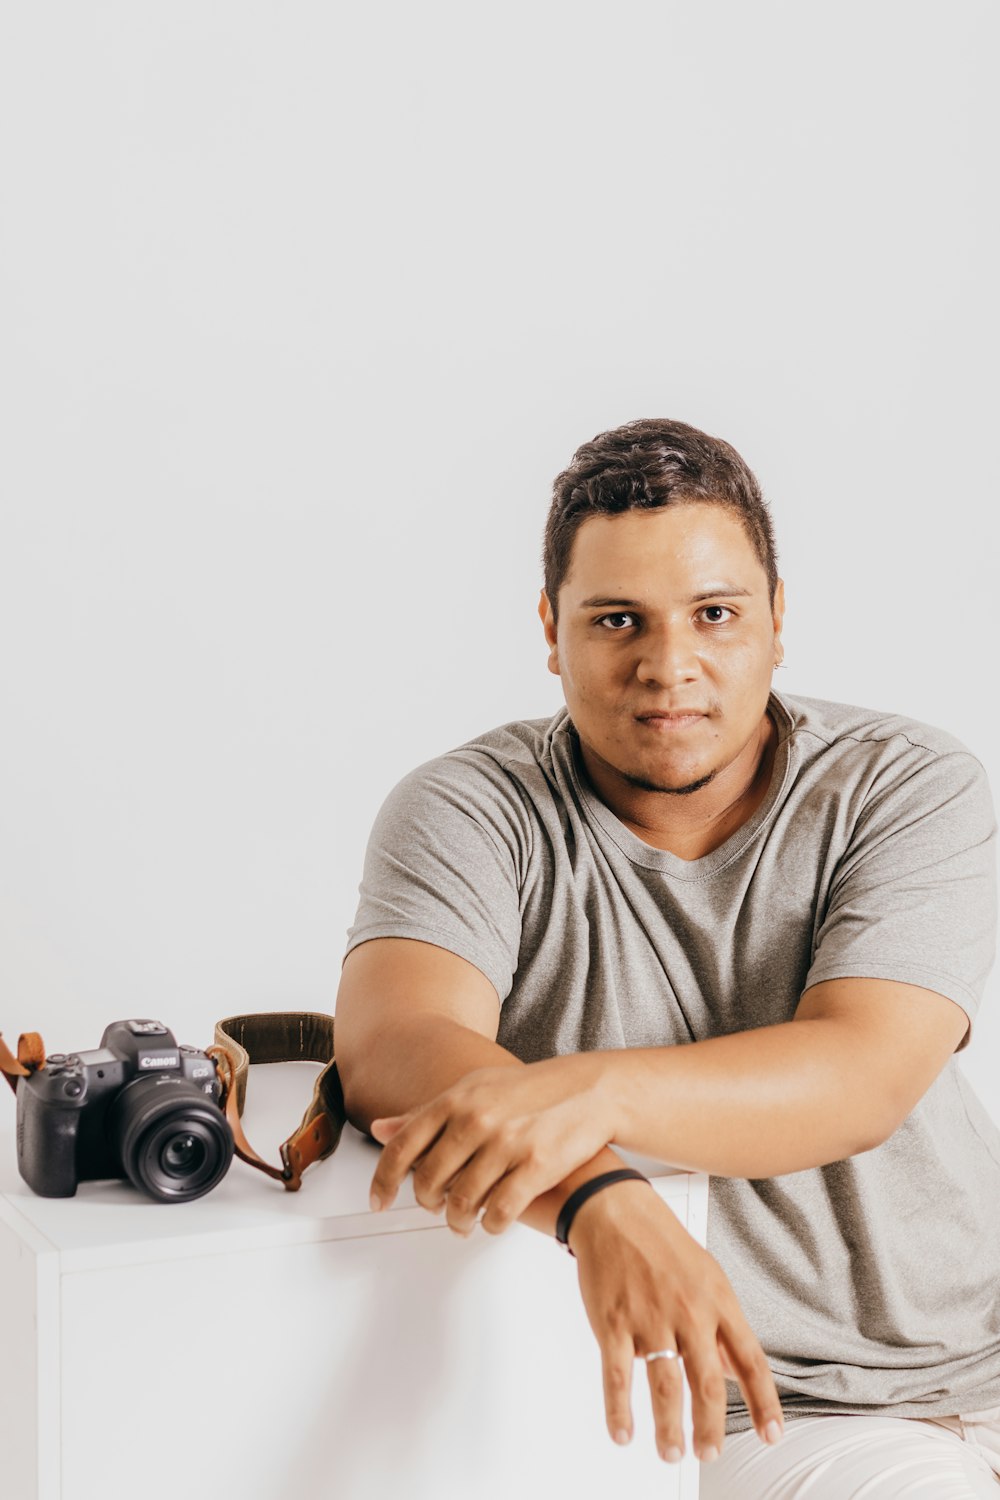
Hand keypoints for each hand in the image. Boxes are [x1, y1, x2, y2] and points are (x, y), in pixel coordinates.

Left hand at [368, 1055, 615, 1235]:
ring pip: (461, 1203)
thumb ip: (425, 1112)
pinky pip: (497, 1213)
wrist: (592, 1092)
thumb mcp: (473, 1090)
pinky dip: (489, 1225)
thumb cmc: (531, 1092)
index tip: (379, 1202)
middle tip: (435, 1209)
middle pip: (429, 1181)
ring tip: (463, 1222)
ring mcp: (506, 1144)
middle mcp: (477, 1120)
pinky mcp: (535, 1167)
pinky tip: (492, 1221)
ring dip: (457, 1222)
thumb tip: (380, 1128)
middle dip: (427, 1204)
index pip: (402, 1147)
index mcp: (456, 1099)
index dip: (383, 1181)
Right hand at [570, 1179, 783, 1465]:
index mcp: (718, 1303)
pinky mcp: (614, 1322)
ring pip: (665, 1385)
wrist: (617, 1211)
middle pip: (706, 1383)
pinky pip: (618, 1375)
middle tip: (710, 1454)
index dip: (764, 1402)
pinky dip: (620, 1410)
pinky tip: (624, 1433)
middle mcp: (689, 1313)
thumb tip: (737, 1371)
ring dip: (670, 1428)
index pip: (750, 1361)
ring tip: (673, 1453)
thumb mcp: (709, 1278)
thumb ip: (723, 1327)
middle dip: (711, 1427)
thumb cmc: (664, 1245)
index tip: (771, 1435)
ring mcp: (650, 1319)